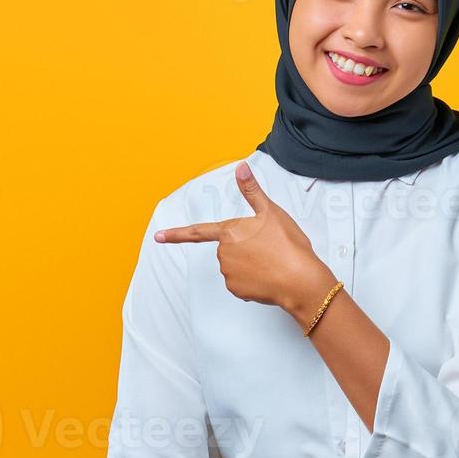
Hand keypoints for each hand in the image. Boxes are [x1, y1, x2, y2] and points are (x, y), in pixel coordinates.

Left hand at [155, 161, 332, 312]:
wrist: (300, 279)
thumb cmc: (288, 245)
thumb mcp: (271, 212)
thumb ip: (251, 190)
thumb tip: (241, 167)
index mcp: (229, 231)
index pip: (197, 232)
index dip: (175, 234)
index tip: (158, 236)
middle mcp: (224, 253)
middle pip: (228, 248)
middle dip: (245, 248)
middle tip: (268, 248)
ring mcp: (228, 273)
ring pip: (236, 266)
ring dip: (250, 264)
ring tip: (271, 261)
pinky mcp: (237, 290)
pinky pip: (241, 283)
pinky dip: (253, 280)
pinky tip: (268, 276)